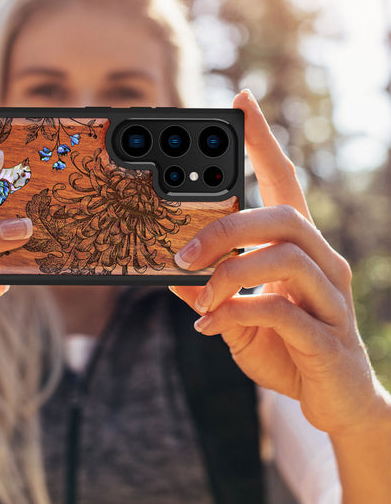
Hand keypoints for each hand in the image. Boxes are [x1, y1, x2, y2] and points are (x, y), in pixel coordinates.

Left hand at [169, 90, 387, 437]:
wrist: (334, 402)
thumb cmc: (285, 346)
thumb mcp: (235, 313)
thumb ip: (208, 290)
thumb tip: (168, 272)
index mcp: (298, 247)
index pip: (284, 181)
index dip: (264, 140)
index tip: (241, 101)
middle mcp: (323, 262)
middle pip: (283, 215)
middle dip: (226, 228)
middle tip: (181, 254)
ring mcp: (331, 298)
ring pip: (285, 256)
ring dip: (229, 273)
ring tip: (199, 295)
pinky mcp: (329, 337)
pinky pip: (282, 310)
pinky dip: (237, 312)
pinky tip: (212, 326)